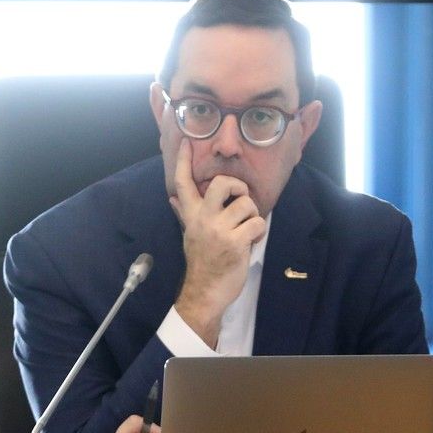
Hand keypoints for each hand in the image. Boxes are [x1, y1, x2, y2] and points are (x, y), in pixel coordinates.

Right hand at [169, 138, 266, 346]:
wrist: (205, 291)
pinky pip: (257, 223)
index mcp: (191, 215)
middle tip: (242, 200)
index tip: (186, 141)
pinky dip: (259, 232)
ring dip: (253, 215)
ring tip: (247, 229)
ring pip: (247, 204)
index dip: (183, 160)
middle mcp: (202, 219)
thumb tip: (173, 197)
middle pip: (223, 183)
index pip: (183, 182)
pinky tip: (251, 241)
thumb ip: (184, 213)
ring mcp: (218, 230)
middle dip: (239, 187)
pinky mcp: (235, 242)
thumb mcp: (190, 234)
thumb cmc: (202, 262)